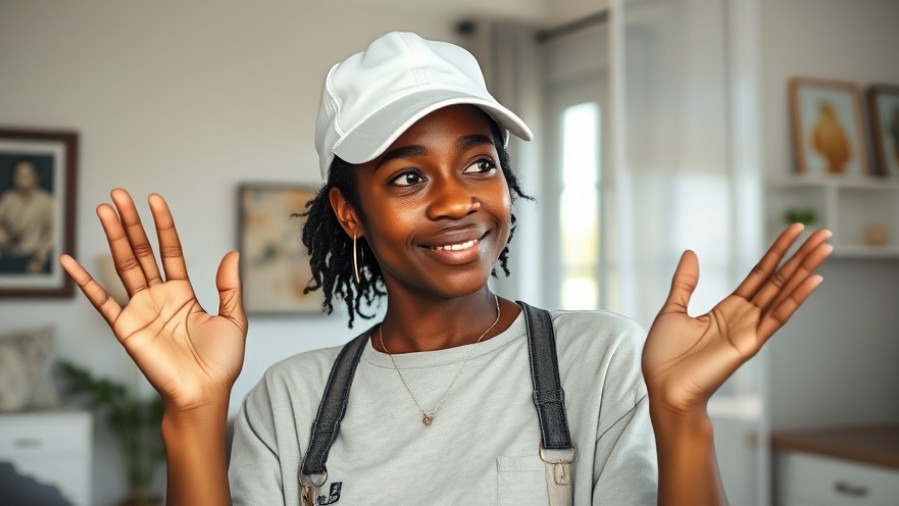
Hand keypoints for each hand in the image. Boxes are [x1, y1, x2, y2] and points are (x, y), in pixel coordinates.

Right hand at [60, 189, 247, 410]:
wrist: (204, 394)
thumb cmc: (220, 363)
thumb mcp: (233, 319)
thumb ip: (229, 286)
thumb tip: (232, 252)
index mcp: (183, 292)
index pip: (169, 250)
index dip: (162, 225)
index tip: (154, 199)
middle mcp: (158, 297)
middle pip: (141, 252)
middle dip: (131, 223)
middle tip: (118, 194)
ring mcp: (140, 310)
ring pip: (123, 266)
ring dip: (113, 238)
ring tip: (102, 209)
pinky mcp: (125, 328)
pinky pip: (101, 301)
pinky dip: (84, 282)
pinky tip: (70, 261)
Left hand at [642, 224, 831, 414]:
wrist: (664, 390)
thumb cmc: (664, 358)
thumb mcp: (672, 310)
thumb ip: (685, 283)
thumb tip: (690, 253)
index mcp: (728, 309)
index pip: (760, 273)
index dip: (777, 251)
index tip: (796, 229)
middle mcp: (744, 317)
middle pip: (779, 279)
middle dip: (801, 256)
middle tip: (825, 233)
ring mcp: (750, 330)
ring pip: (783, 293)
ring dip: (805, 270)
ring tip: (826, 247)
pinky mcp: (750, 344)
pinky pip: (777, 317)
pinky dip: (795, 299)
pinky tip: (813, 281)